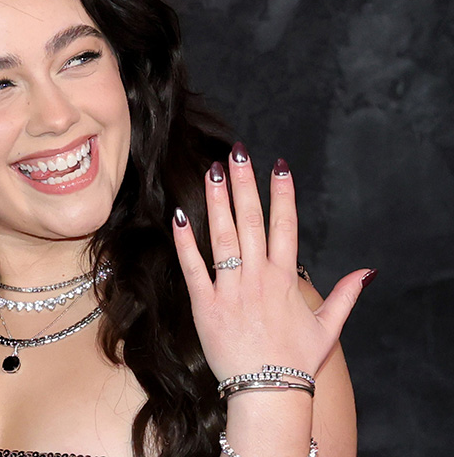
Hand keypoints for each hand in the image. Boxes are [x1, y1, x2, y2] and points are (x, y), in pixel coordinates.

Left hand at [172, 142, 373, 379]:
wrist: (268, 392)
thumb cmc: (296, 361)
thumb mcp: (328, 327)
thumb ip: (347, 295)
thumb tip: (367, 271)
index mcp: (285, 279)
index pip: (285, 225)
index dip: (282, 193)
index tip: (278, 165)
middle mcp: (258, 278)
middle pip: (252, 222)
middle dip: (245, 185)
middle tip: (238, 154)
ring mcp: (230, 290)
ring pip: (223, 237)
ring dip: (217, 202)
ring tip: (212, 172)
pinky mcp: (205, 305)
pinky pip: (193, 267)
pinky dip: (186, 242)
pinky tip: (179, 216)